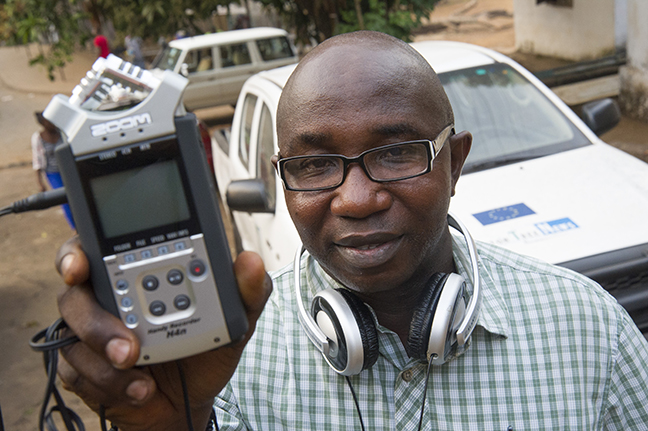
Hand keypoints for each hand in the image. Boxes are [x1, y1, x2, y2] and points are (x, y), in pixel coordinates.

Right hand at [55, 237, 271, 430]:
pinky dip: (107, 382)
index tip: (79, 267)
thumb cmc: (207, 348)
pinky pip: (76, 371)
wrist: (194, 400)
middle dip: (92, 318)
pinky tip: (140, 388)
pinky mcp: (84, 369)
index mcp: (137, 273)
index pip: (95, 249)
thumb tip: (251, 261)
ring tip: (135, 365)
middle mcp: (108, 299)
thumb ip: (244, 290)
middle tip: (125, 342)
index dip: (76, 253)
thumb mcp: (234, 319)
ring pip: (72, 334)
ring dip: (103, 354)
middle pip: (74, 294)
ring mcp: (91, 334)